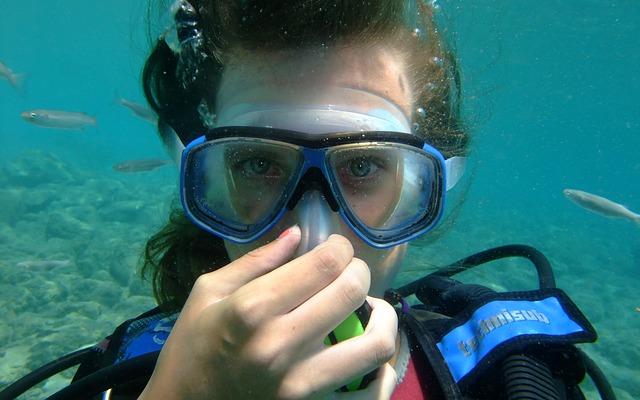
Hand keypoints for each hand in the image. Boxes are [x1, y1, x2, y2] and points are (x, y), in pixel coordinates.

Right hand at [139, 227, 398, 399]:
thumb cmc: (191, 346)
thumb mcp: (208, 292)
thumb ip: (256, 261)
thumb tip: (298, 234)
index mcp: (252, 308)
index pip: (324, 264)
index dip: (340, 247)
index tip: (334, 247)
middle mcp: (280, 344)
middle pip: (352, 292)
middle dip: (359, 271)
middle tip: (349, 272)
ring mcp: (300, 383)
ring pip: (375, 344)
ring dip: (382, 317)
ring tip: (368, 310)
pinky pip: (370, 394)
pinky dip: (381, 371)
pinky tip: (369, 353)